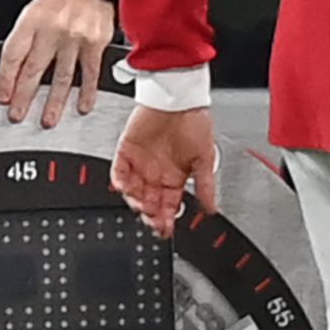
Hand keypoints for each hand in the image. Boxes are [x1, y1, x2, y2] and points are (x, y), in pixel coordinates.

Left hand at [0, 0, 112, 127]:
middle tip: (17, 115)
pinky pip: (90, 72)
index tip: (3, 97)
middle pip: (34, 68)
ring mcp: (75, 37)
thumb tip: (13, 71)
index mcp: (32, 20)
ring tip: (47, 119)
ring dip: (54, 101)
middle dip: (24, 95)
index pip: (13, 54)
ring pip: (62, 75)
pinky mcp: (96, 43)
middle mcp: (52, 29)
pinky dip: (87, 92)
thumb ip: (25, 37)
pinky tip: (82, 106)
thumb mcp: (35, 10)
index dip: (6, 78)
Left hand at [113, 102, 216, 237]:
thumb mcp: (206, 159)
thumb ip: (206, 186)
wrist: (179, 99)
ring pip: (133, 191)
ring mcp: (140, 163)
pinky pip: (118, 171)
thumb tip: (212, 209)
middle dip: (150, 214)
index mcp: (176, 176)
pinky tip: (124, 188)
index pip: (168, 205)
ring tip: (141, 204)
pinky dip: (119, 181)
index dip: (166, 219)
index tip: (164, 230)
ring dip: (135, 201)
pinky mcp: (126, 151)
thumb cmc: (195, 122)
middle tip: (152, 220)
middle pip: (149, 202)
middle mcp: (157, 172)